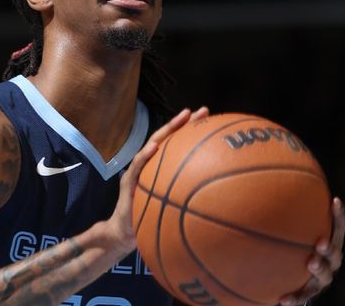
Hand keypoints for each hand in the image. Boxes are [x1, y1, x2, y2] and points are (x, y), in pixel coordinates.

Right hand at [105, 107, 210, 252]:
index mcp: (161, 168)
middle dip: (184, 123)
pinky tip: (154, 148)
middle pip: (167, 138)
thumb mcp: (172, 210)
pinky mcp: (128, 182)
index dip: (191, 131)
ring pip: (152, 145)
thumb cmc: (151, 221)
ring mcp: (138, 171)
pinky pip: (137, 167)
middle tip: (203, 111)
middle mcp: (150, 164)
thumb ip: (186, 200)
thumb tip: (219, 201)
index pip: (177, 144)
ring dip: (167, 131)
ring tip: (181, 119)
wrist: (125, 234)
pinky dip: (145, 156)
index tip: (210, 118)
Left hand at [279, 197, 344, 305]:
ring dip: (320, 268)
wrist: (292, 280)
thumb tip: (261, 186)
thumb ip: (282, 212)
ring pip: (325, 276)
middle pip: (336, 253)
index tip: (335, 202)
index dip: (338, 216)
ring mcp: (321, 279)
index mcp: (329, 244)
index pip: (338, 228)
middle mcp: (329, 261)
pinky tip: (281, 299)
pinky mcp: (307, 294)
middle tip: (320, 242)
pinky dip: (294, 298)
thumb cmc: (290, 246)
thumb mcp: (289, 229)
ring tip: (311, 262)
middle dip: (330, 247)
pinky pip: (301, 298)